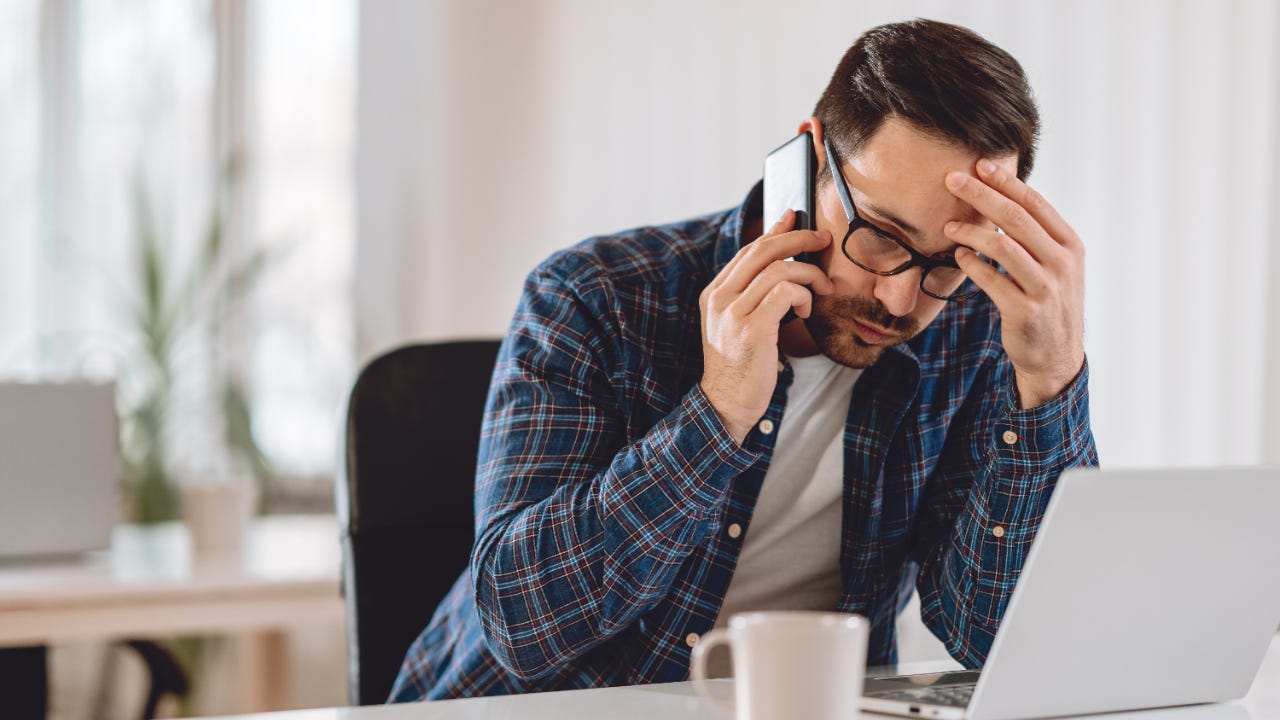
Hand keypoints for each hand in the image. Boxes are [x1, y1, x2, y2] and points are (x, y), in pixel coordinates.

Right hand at [699, 211, 833, 442]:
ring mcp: (733, 313)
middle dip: (799, 239)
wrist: (726, 404)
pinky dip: (803, 294)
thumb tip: (783, 263)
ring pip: (779, 269)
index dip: (776, 231)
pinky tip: (807, 308)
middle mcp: (720, 298)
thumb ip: (753, 294)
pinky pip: (785, 292)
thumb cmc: (741, 366)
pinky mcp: (752, 329)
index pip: (748, 250)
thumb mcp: (740, 324)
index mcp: (714, 293)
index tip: (796, 219)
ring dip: (809, 275)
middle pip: (762, 250)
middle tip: (823, 240)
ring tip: (820, 290)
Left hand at [943, 159, 1085, 408]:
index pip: (1035, 203)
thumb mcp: (1055, 265)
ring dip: (971, 231)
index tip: (979, 164)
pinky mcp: (1025, 311)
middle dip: (981, 195)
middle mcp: (1062, 263)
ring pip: (1002, 246)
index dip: (1006, 182)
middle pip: (1016, 218)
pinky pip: (991, 279)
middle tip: (952, 180)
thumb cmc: (1048, 302)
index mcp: (1070, 245)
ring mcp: (1045, 287)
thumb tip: (1000, 197)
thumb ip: (1035, 236)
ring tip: (948, 226)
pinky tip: (958, 256)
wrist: (1057, 355)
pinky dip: (971, 264)